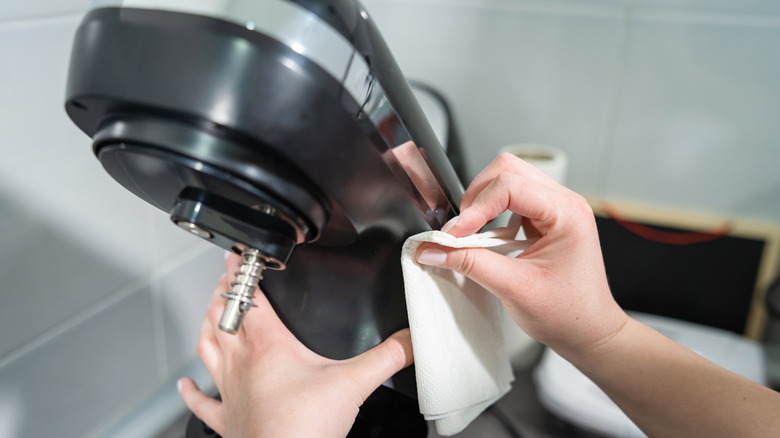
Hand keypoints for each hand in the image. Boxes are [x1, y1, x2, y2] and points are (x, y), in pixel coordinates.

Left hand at [179, 254, 413, 437]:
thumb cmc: (306, 428)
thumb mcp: (355, 384)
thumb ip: (388, 356)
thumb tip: (412, 339)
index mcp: (268, 346)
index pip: (248, 298)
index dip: (242, 274)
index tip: (238, 256)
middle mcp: (242, 364)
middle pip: (222, 317)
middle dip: (223, 293)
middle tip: (226, 279)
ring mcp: (230, 392)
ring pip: (207, 349)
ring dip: (206, 327)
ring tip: (210, 313)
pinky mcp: (227, 420)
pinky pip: (201, 402)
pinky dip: (190, 392)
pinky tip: (185, 385)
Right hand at [416, 153, 627, 354]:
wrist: (589, 332)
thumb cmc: (568, 313)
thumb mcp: (513, 288)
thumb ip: (470, 264)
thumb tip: (434, 249)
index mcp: (567, 213)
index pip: (509, 186)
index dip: (476, 208)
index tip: (455, 235)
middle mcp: (564, 203)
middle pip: (508, 170)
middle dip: (477, 197)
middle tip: (462, 230)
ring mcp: (556, 208)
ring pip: (508, 179)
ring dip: (484, 204)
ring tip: (474, 235)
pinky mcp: (546, 218)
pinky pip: (512, 199)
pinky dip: (492, 213)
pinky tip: (490, 239)